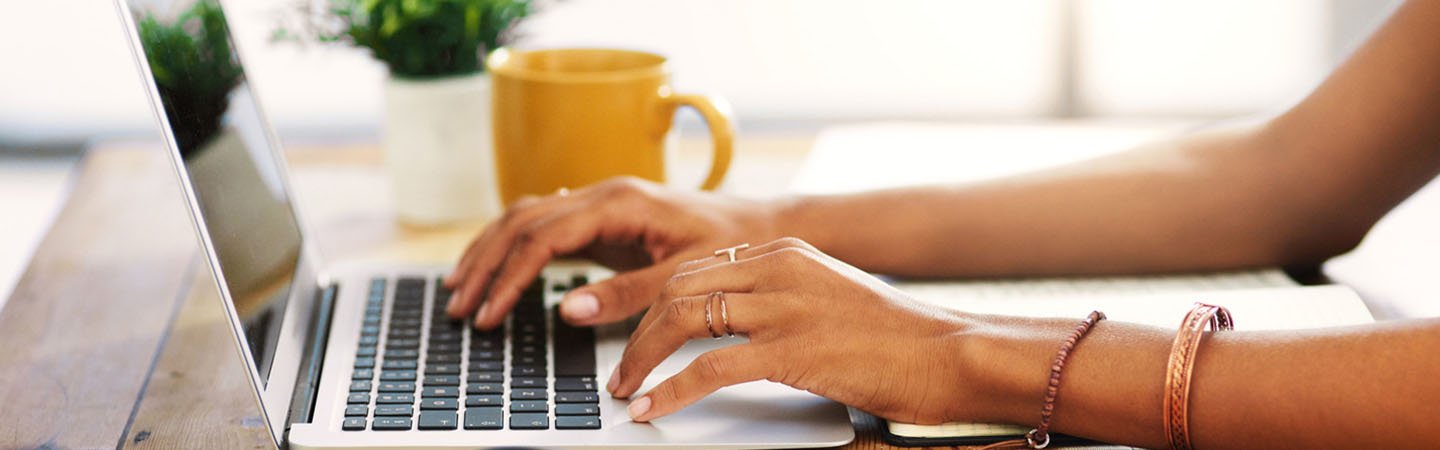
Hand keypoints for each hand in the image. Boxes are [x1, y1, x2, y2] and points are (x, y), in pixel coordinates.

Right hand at [444, 177, 777, 329]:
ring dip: (489, 251)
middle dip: (485, 264)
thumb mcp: (685, 276)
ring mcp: (600, 202)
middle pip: (521, 221)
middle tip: (460, 307)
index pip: (542, 236)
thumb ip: (629, 294)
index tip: (490, 314)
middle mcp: (603, 193)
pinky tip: (495, 266)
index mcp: (619, 202)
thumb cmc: (733, 246)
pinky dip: (513, 246)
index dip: (509, 277)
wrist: (762, 226)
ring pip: (525, 217)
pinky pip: (544, 224)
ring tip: (461, 290)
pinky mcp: (604, 218)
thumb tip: (569, 309)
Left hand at [608, 237, 977, 424]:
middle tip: (620, 369)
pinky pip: (710, 368)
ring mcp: (785, 307)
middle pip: (678, 289)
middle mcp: (778, 269)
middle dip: (637, 331)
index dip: (654, 304)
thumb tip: (731, 323)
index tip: (635, 334)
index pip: (695, 268)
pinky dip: (671, 390)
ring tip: (625, 390)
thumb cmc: (895, 337)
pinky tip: (653, 408)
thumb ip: (781, 297)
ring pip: (683, 320)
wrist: (948, 352)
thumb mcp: (828, 295)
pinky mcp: (793, 349)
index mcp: (784, 253)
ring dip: (642, 359)